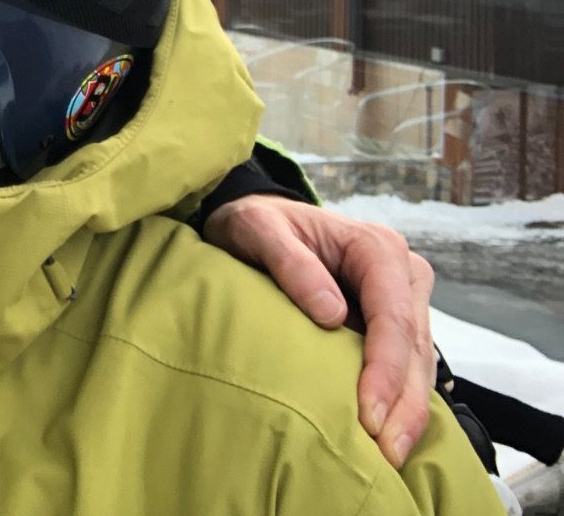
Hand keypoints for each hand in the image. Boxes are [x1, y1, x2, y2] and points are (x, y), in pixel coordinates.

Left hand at [203, 195, 435, 468]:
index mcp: (377, 247)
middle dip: (404, 404)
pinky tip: (390, 436)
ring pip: (419, 362)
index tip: (369, 416)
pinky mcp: (393, 322)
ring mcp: (403, 298)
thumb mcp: (258, 229)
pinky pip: (407, 365)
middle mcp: (402, 272)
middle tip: (387, 455)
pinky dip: (401, 401)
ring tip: (392, 456)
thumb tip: (331, 313)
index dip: (385, 370)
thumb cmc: (256, 223)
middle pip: (414, 347)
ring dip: (409, 411)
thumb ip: (290, 263)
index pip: (392, 316)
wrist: (258, 221)